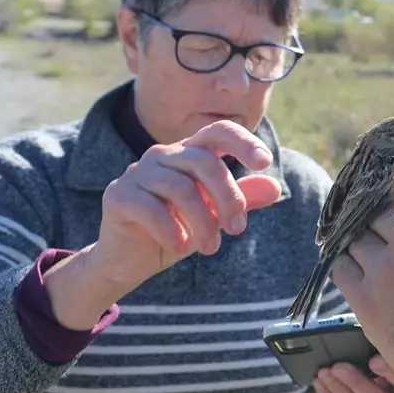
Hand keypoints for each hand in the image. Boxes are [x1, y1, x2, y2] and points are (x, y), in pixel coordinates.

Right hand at [45, 121, 281, 328]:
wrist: (129, 260)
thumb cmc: (178, 231)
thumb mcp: (216, 216)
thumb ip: (242, 199)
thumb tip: (275, 188)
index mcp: (189, 154)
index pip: (218, 132)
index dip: (243, 142)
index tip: (265, 163)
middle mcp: (163, 155)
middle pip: (204, 162)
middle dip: (228, 198)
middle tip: (237, 229)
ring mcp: (138, 172)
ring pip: (181, 187)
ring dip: (203, 221)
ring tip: (211, 247)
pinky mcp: (119, 195)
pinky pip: (152, 208)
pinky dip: (172, 231)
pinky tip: (181, 247)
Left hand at [330, 188, 393, 392]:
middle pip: (380, 214)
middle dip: (383, 228)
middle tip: (387, 246)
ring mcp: (389, 267)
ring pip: (356, 239)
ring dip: (363, 248)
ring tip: (376, 266)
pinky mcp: (368, 300)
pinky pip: (341, 268)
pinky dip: (347, 268)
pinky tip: (358, 277)